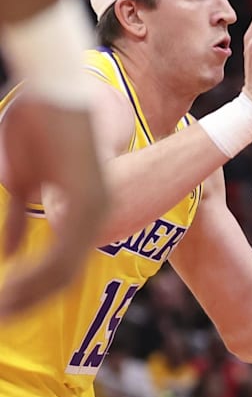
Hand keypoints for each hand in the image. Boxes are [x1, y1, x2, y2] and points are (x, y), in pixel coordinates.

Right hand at [0, 102, 107, 318]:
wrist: (55, 92)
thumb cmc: (39, 125)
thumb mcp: (22, 178)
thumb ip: (20, 215)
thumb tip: (12, 251)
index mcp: (84, 208)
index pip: (60, 263)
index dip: (30, 287)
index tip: (4, 304)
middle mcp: (98, 214)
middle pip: (63, 275)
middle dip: (27, 299)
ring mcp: (96, 209)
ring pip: (62, 271)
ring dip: (25, 294)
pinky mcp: (88, 200)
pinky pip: (62, 252)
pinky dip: (32, 276)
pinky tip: (8, 288)